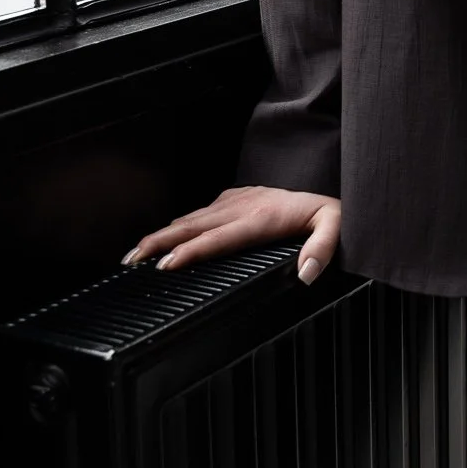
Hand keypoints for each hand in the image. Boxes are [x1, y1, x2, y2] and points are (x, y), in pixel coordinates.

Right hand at [121, 184, 341, 285]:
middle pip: (192, 226)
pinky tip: (164, 237)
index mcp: (261, 218)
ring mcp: (237, 199)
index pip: (217, 238)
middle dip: (158, 242)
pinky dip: (178, 226)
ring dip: (161, 234)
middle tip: (130, 261)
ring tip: (136, 253)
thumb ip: (321, 251)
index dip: (188, 251)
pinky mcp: (235, 197)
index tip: (164, 265)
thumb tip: (306, 273)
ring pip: (191, 218)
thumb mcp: (335, 231)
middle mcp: (243, 206)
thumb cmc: (329, 217)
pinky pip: (200, 212)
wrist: (327, 194)